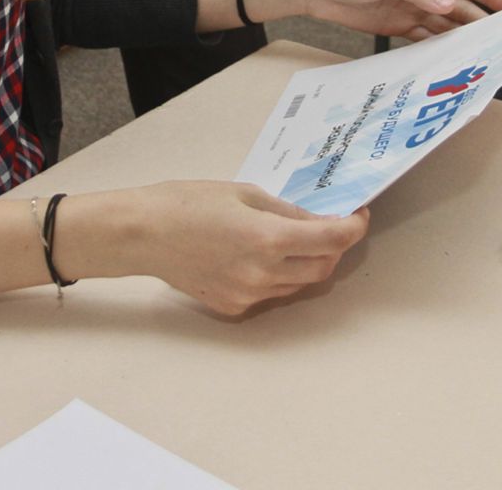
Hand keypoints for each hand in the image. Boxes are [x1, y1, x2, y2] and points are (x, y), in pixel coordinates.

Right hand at [65, 182, 369, 315]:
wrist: (143, 235)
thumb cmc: (188, 203)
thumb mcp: (245, 194)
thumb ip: (288, 212)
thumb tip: (319, 222)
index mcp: (269, 239)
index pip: (332, 241)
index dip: (353, 228)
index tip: (358, 216)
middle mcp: (264, 274)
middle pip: (323, 268)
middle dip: (334, 247)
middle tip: (328, 225)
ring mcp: (249, 295)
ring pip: (299, 284)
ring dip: (308, 263)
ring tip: (293, 238)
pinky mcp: (234, 307)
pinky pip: (272, 293)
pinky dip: (279, 276)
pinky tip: (260, 256)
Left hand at [295, 0, 501, 41]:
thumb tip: (448, 5)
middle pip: (457, 7)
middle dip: (480, 20)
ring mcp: (408, 8)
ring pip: (443, 24)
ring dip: (461, 37)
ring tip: (481, 53)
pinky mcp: (394, 25)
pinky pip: (422, 38)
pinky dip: (436, 47)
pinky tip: (449, 59)